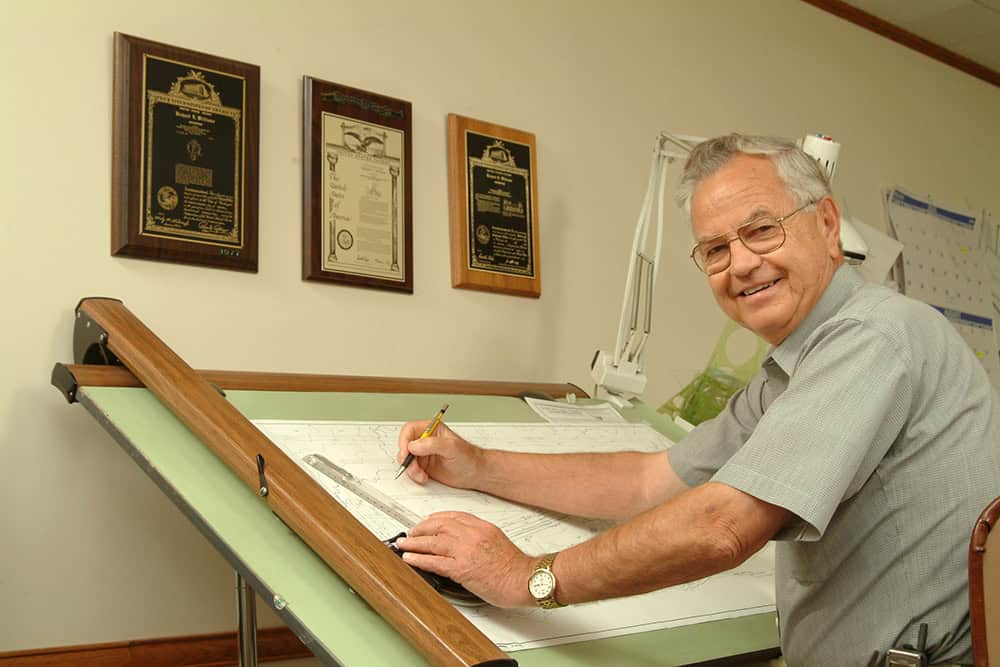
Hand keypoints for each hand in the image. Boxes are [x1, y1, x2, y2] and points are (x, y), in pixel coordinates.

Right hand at [396, 420, 481, 487]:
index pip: (410, 429)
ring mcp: (423, 453)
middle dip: (407, 458)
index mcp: (432, 429)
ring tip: (422, 475)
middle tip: (413, 467)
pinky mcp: (423, 466)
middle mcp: (425, 440)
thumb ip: (433, 444)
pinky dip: (414, 475)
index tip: (406, 453)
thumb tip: (414, 445)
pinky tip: (424, 477)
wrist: (474, 473)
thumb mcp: (452, 447)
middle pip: (405, 445)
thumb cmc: (469, 457)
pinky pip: (410, 469)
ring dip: (411, 469)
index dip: (404, 441)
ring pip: (406, 459)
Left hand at [396, 511, 533, 607]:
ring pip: (433, 541)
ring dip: (415, 543)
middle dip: (421, 528)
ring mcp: (466, 551)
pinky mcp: (462, 569)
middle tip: (410, 533)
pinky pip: (435, 561)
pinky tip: (410, 559)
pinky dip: (419, 559)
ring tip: (404, 545)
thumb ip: (479, 537)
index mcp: (482, 527)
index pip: (453, 516)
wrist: (526, 579)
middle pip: (439, 526)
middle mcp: (473, 535)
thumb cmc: (515, 566)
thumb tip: (462, 542)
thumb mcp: (497, 541)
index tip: (426, 522)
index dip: (435, 519)